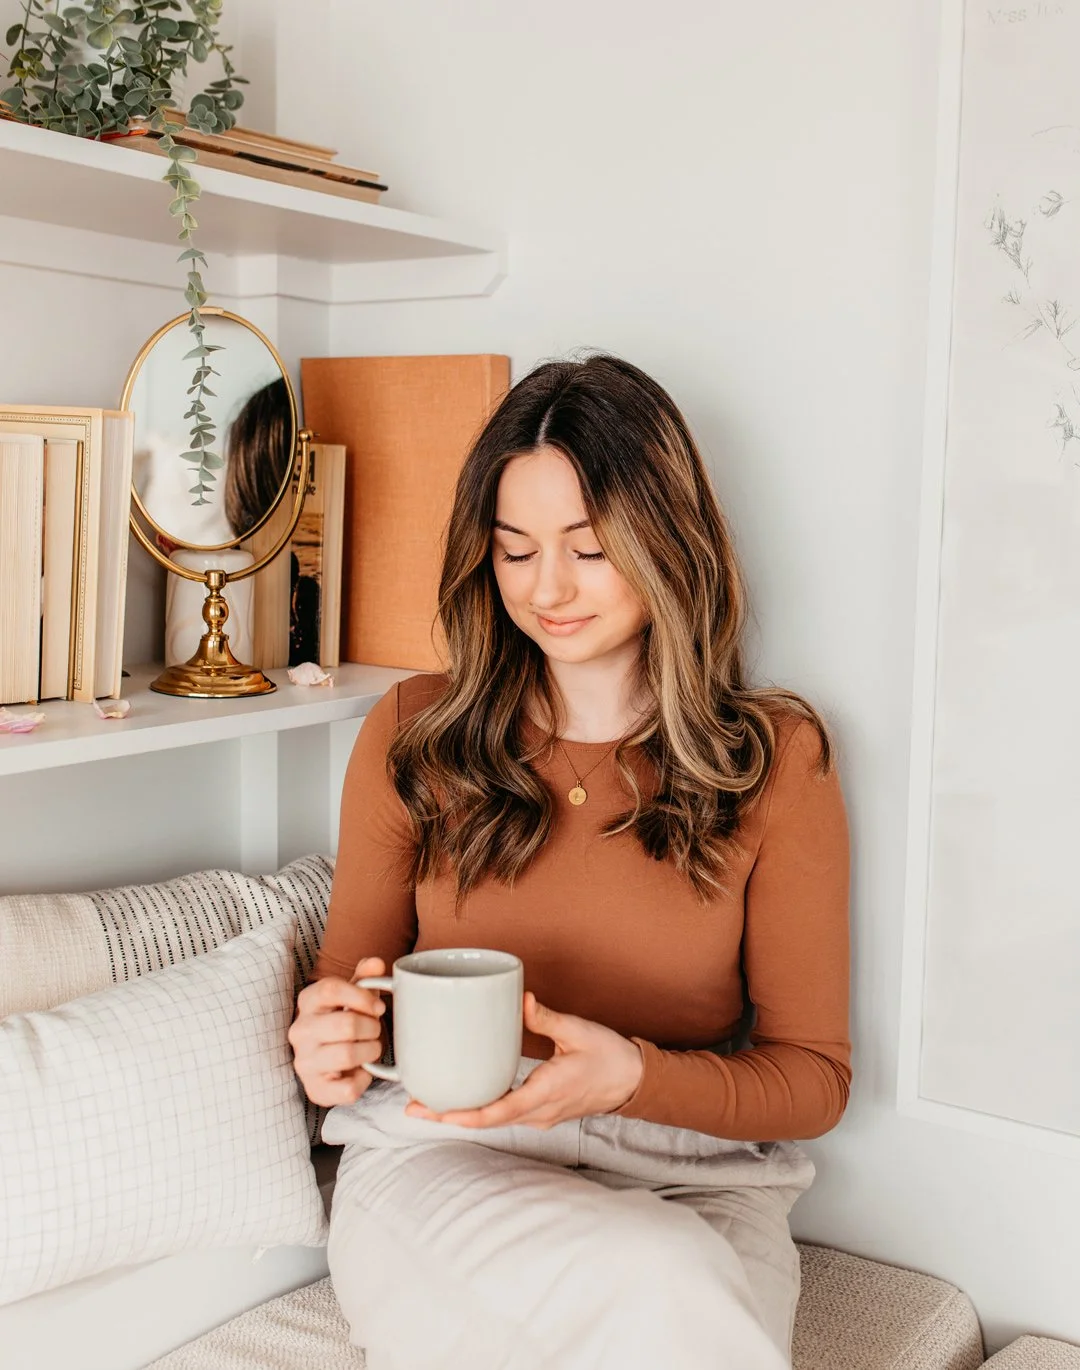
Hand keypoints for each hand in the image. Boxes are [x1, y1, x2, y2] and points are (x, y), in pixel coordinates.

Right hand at [288, 956, 386, 1105]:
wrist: (329, 1061)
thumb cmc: (343, 1021)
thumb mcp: (352, 996)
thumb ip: (364, 978)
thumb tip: (376, 964)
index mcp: (307, 1002)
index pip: (331, 989)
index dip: (362, 997)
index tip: (378, 1007)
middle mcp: (300, 1031)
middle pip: (346, 1025)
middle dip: (372, 1028)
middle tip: (375, 1030)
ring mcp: (304, 1062)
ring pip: (347, 1055)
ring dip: (370, 1051)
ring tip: (371, 1048)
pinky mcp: (315, 1090)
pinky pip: (348, 1088)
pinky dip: (364, 1079)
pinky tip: (362, 1071)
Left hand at [404, 991, 643, 1129]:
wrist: (633, 1080)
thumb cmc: (609, 1056)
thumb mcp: (579, 1031)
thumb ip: (548, 1018)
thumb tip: (523, 1000)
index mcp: (547, 1093)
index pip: (500, 1111)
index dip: (467, 1114)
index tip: (440, 1112)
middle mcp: (539, 1111)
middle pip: (487, 1120)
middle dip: (449, 1116)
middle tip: (413, 1107)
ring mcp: (540, 1115)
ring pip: (493, 1120)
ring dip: (460, 1114)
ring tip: (427, 1103)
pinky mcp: (540, 1110)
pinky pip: (503, 1114)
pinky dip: (478, 1109)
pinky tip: (461, 1097)